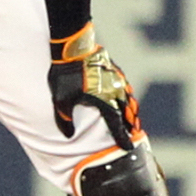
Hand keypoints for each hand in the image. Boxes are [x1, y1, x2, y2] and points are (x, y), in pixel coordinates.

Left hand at [48, 25, 142, 143]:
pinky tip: (124, 95)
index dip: (122, 137)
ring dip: (130, 110)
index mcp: (105, 101)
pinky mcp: (113, 68)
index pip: (116, 124)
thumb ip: (65, 120)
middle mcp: (115, 91)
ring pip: (128, 98)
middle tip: (133, 134)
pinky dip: (125, 94)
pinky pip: (123, 85)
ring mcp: (116, 79)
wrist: (71, 47)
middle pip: (127, 112)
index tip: (128, 147)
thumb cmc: (65, 75)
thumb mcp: (61, 100)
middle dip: (130, 125)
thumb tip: (68, 136)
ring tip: (132, 118)